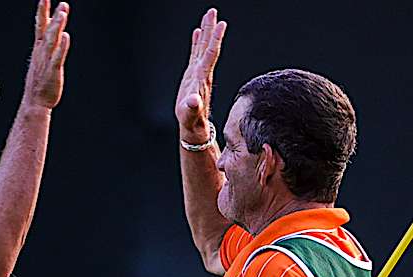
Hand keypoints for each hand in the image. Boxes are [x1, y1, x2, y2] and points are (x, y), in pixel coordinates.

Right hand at [23, 1, 71, 111]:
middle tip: (60, 2)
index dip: (42, 12)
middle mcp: (42, 53)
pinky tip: (66, 36)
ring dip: (56, 26)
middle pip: (46, 30)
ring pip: (52, 41)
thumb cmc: (40, 84)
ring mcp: (47, 61)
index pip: (40, 26)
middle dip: (51, 14)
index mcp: (39, 49)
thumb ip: (49, 48)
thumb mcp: (42, 61)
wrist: (35, 103)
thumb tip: (55, 36)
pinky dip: (61, 46)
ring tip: (62, 13)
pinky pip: (57, 57)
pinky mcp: (53, 71)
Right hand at [176, 8, 227, 144]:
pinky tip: (197, 32)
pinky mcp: (192, 76)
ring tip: (208, 16)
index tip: (221, 24)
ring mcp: (197, 74)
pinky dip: (196, 42)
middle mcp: (202, 74)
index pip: (211, 55)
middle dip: (211, 29)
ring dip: (205, 32)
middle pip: (208, 47)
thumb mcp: (190, 117)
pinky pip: (195, 54)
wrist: (194, 129)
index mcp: (202, 79)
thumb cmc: (191, 124)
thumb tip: (192, 101)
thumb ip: (192, 108)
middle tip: (213, 11)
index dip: (215, 40)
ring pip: (202, 48)